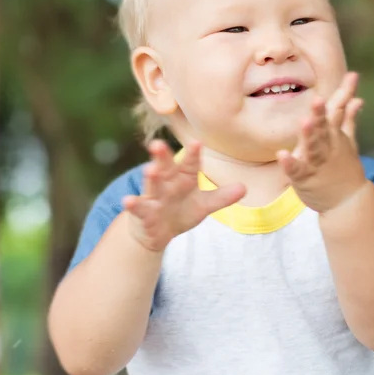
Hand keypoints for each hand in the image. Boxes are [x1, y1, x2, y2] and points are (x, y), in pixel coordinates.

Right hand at [123, 140, 245, 251]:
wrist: (157, 233)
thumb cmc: (181, 212)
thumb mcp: (204, 205)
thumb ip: (223, 197)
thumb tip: (245, 187)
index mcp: (184, 178)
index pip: (191, 164)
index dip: (193, 154)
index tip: (197, 142)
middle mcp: (168, 183)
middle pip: (166, 167)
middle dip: (162, 156)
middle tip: (158, 143)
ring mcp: (154, 197)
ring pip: (152, 185)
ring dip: (150, 177)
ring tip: (149, 170)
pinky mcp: (142, 213)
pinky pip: (138, 208)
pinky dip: (133, 204)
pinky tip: (128, 200)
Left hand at [277, 72, 366, 213]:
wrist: (348, 203)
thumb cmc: (344, 169)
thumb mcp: (348, 142)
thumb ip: (348, 119)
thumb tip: (357, 98)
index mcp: (335, 136)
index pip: (339, 112)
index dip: (344, 93)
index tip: (352, 76)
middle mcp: (327, 147)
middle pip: (324, 128)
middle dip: (321, 114)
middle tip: (318, 99)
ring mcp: (316, 163)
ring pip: (312, 147)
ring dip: (309, 135)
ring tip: (304, 122)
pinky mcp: (304, 179)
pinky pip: (296, 171)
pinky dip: (290, 164)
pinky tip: (282, 155)